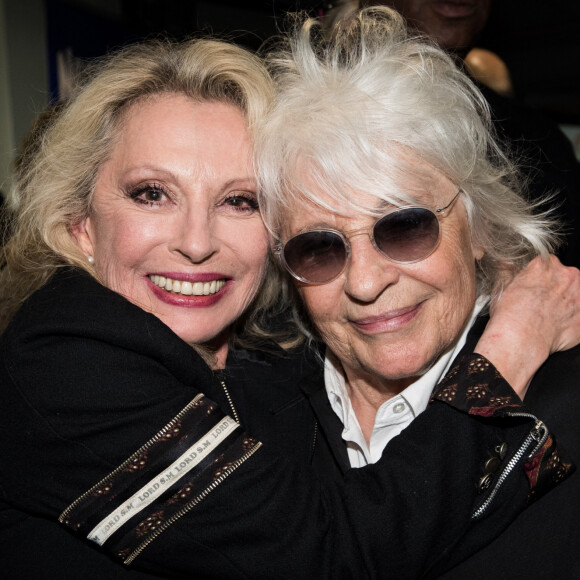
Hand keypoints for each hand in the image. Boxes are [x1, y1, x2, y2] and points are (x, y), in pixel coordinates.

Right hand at [475, 255, 579, 398]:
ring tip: (548, 315)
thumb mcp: (501, 287)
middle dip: (555, 288)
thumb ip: (508, 271)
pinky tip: (556, 326)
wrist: (521, 340)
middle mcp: (567, 276)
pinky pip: (579, 314)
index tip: (534, 286)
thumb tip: (506, 266)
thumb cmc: (510, 316)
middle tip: (540, 303)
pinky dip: (571, 319)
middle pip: (565, 276)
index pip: (547, 263)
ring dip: (566, 302)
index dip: (539, 276)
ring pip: (575, 294)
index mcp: (546, 265)